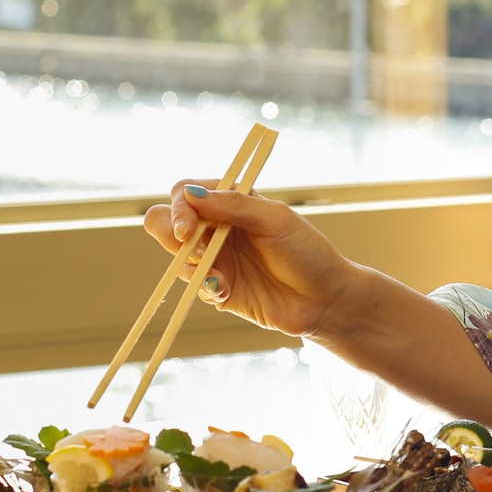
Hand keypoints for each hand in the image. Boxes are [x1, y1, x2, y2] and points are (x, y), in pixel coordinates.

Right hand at [143, 179, 357, 339]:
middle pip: (166, 222)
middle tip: (198, 251)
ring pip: (176, 256)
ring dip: (190, 265)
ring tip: (218, 274)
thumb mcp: (276, 220)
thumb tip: (191, 194)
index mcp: (232, 203)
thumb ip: (235, 205)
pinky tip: (227, 291)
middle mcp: (219, 228)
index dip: (179, 207)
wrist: (325, 299)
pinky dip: (206, 287)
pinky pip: (193, 286)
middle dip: (172, 235)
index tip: (189, 227)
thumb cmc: (307, 252)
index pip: (185, 193)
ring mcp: (217, 258)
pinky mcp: (219, 288)